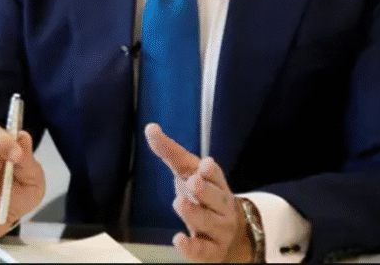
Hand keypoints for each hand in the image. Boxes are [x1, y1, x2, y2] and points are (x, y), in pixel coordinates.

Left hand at [145, 123, 253, 262]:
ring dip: (195, 213)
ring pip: (209, 222)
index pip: (217, 176)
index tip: (204, 165)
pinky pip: (203, 251)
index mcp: (216, 184)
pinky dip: (191, 246)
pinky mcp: (212, 252)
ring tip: (180, 203)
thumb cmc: (203, 197)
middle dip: (204, 191)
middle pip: (216, 198)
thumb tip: (150, 127)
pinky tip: (178, 239)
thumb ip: (169, 152)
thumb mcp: (187, 172)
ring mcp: (219, 230)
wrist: (229, 234)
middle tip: (193, 183)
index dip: (211, 171)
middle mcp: (222, 207)